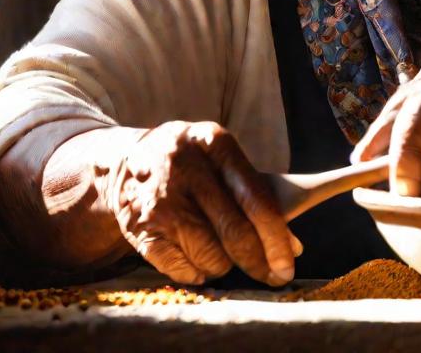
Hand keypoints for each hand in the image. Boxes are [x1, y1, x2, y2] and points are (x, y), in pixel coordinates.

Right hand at [98, 121, 301, 285]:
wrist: (128, 159)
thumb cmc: (194, 162)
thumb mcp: (222, 158)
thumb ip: (256, 193)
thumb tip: (292, 246)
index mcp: (215, 143)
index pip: (255, 198)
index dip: (275, 237)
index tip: (288, 264)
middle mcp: (186, 168)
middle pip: (234, 231)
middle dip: (258, 261)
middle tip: (274, 277)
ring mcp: (161, 200)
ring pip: (210, 256)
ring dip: (225, 265)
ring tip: (224, 254)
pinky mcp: (141, 229)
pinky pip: (182, 270)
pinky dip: (197, 272)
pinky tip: (197, 258)